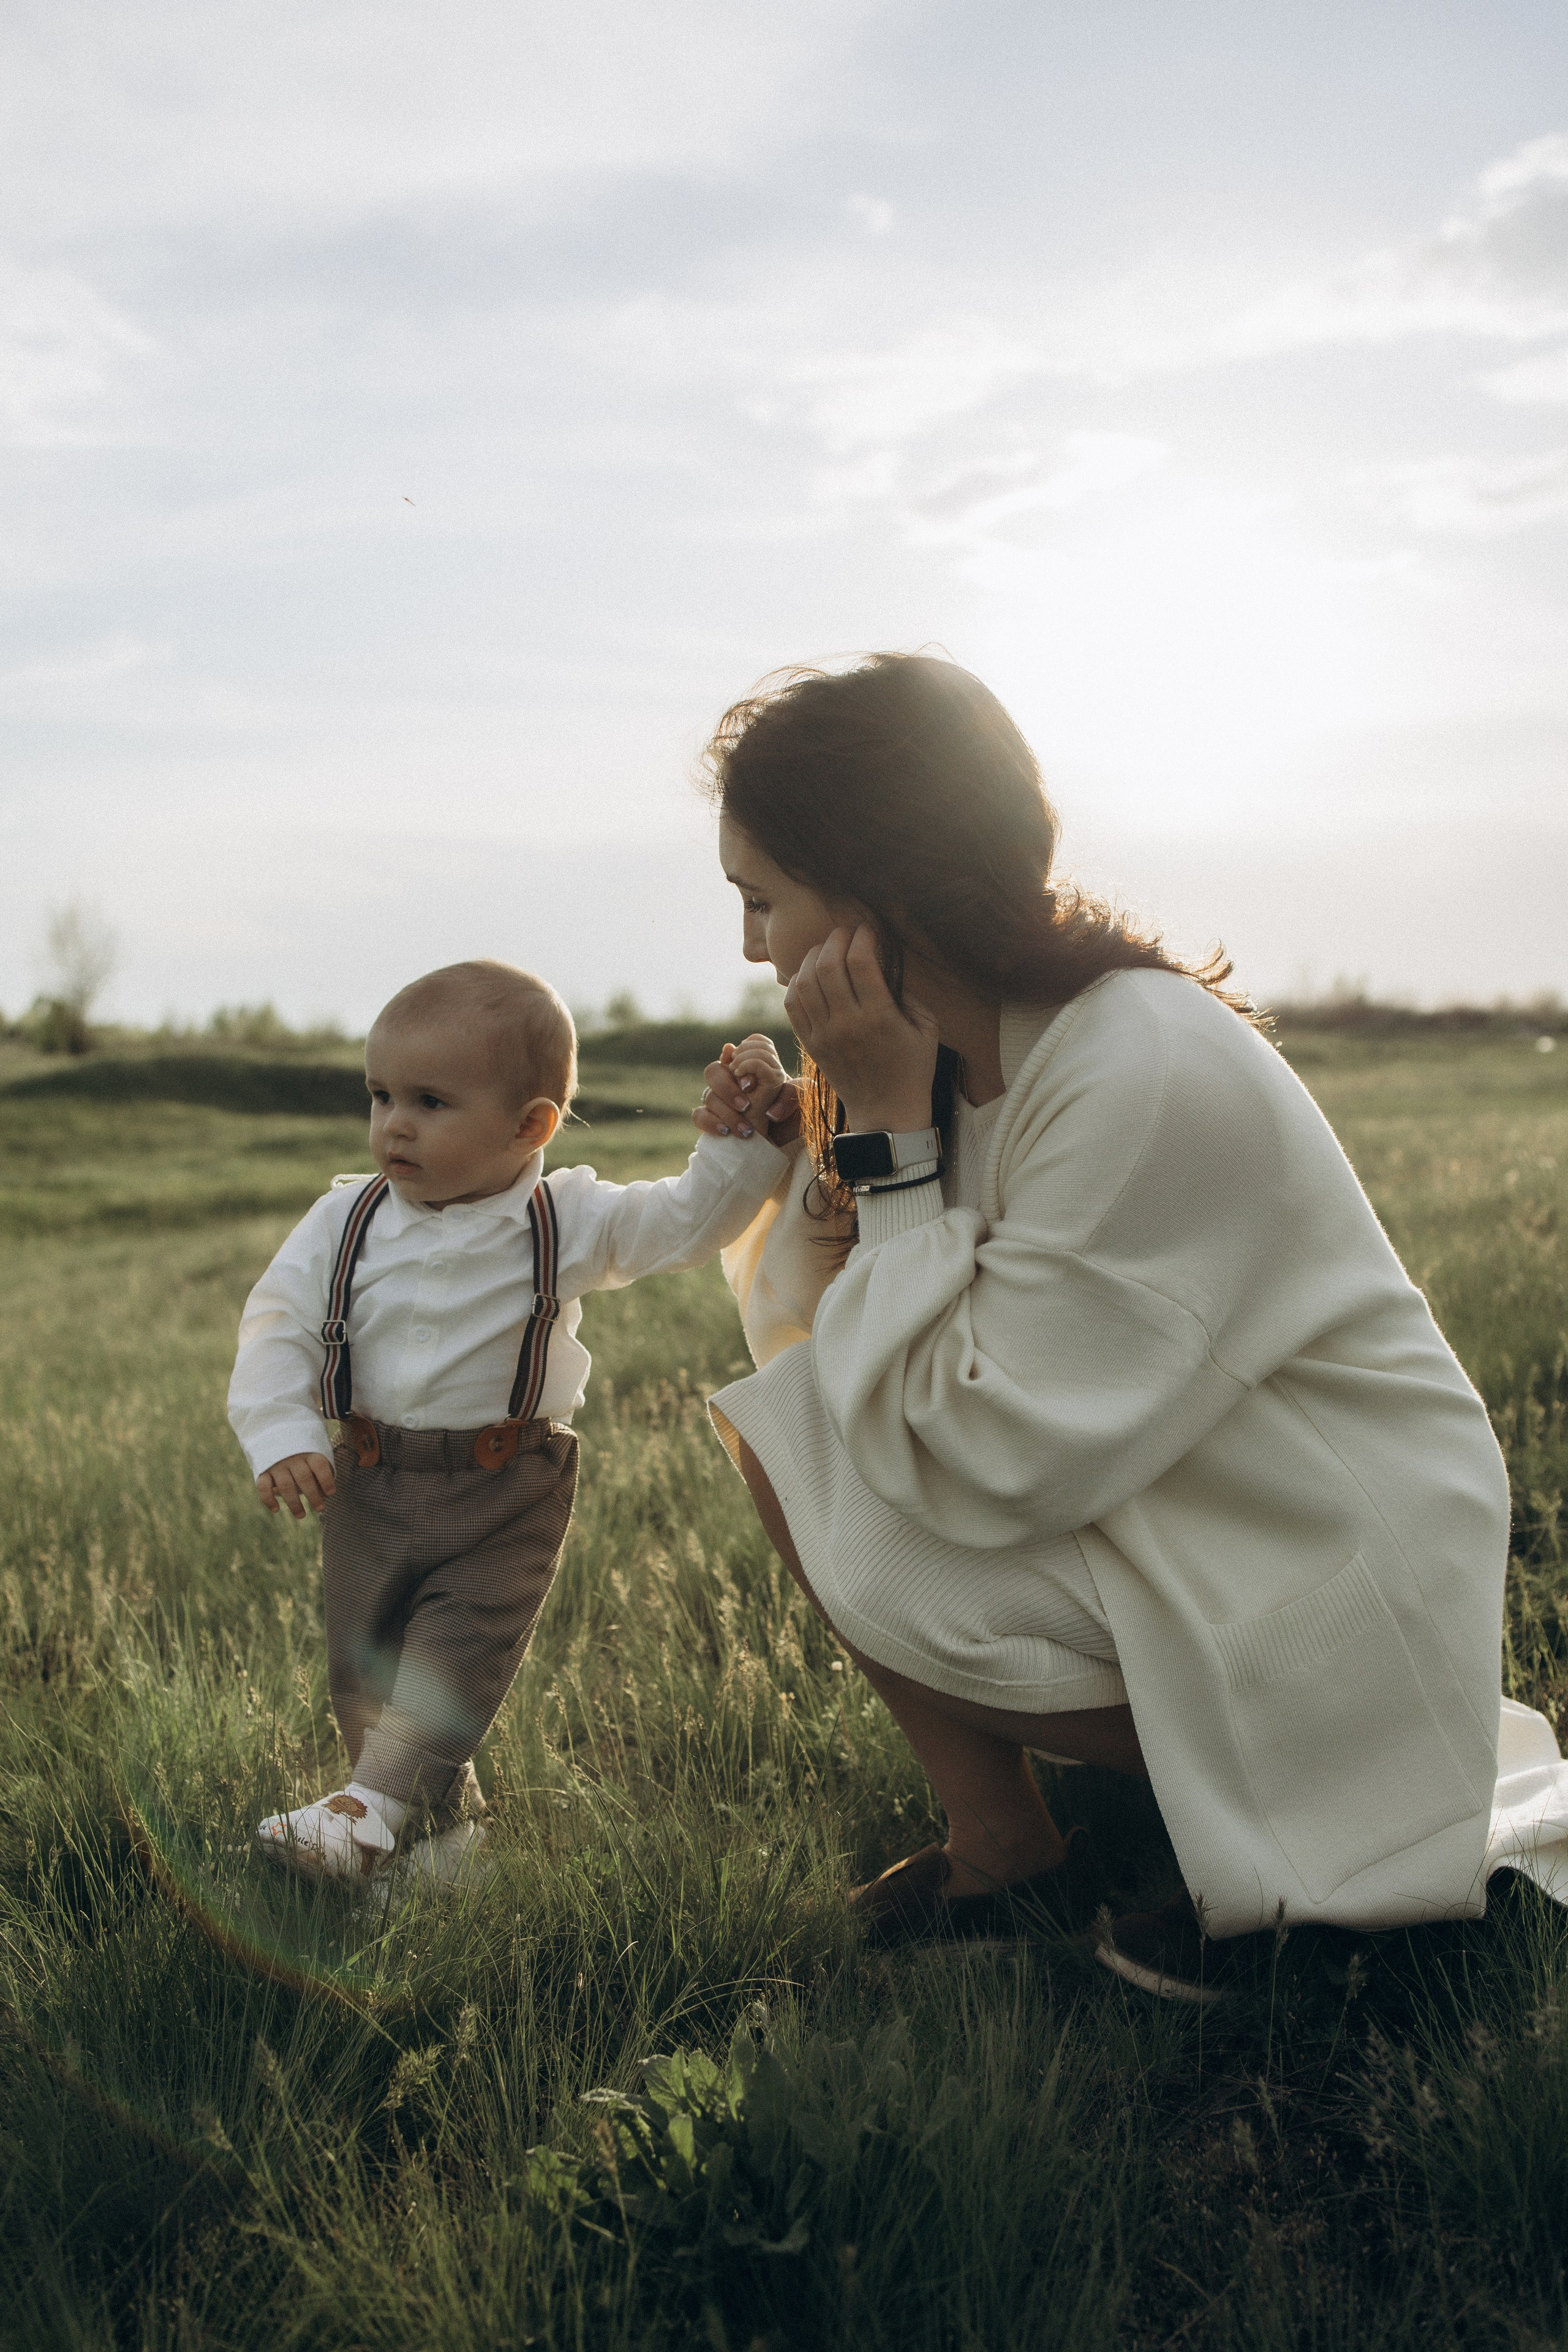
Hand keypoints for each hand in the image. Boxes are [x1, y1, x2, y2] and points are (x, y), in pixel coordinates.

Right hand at [257, 1453, 335, 1518]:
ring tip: (301, 1516)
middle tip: (320, 1508)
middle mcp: (292, 1458)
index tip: (331, 1493)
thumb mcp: (313, 1459)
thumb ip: (319, 1474)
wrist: (275, 1441)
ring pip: (285, 1485)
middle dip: (313, 1495)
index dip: (326, 1479)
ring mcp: (276, 1464)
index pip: (319, 1465)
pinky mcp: (262, 1471)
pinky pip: (263, 1486)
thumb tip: (324, 1494)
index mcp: (308, 1453)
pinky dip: (268, 1499)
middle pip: (304, 1477)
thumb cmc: (302, 1458)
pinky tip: (276, 1509)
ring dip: (294, 1503)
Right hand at [691, 1036, 800, 1146]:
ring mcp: (719, 1099)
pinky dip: (711, 1123)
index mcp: (754, 1067)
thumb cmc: (791, 1118)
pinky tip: (726, 1132)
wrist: (780, 1143)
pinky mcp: (711, 1118)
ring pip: (708, 1094)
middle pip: (715, 1069)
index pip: (743, 1048)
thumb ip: (794, 1090)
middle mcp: (732, 1079)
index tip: (753, 1081)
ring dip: (726, 1112)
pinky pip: (699, 1115)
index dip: (745, 1058)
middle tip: (745, 1105)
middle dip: (728, 1087)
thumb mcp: (800, 1102)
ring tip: (745, 1129)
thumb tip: (767, 1099)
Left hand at [783, 926, 937, 1132]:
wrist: (886, 1112)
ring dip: (814, 956)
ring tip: (827, 949)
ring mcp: (824, 1035)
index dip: (862, 936)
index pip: (860, 962)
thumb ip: (909, 993)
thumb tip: (885, 961)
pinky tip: (811, 974)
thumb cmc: (913, 1067)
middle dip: (836, 938)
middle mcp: (847, 1024)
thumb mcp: (927, 1028)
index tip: (868, 930)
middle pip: (828, 965)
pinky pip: (792, 1004)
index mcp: (880, 1018)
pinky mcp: (811, 1044)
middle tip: (846, 933)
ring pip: (805, 981)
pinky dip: (796, 981)